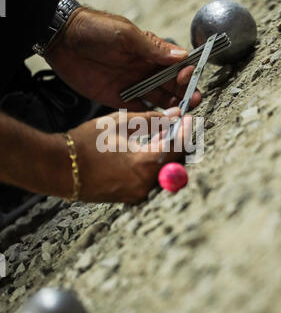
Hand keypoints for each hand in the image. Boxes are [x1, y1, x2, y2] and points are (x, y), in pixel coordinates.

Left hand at [45, 8, 200, 110]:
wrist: (61, 40)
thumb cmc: (95, 30)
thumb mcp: (125, 35)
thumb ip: (152, 48)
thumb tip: (182, 57)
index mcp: (149, 51)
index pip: (175, 64)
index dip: (186, 72)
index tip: (192, 78)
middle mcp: (144, 69)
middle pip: (171, 84)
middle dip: (184, 92)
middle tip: (194, 101)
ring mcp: (132, 84)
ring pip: (158, 98)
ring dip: (171, 105)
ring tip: (182, 114)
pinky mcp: (118, 98)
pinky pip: (139, 110)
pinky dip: (150, 116)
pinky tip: (161, 122)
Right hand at [68, 108, 191, 203]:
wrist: (60, 168)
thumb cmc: (86, 143)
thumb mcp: (120, 124)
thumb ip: (152, 120)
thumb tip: (173, 115)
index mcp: (145, 163)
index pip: (179, 148)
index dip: (187, 132)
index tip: (189, 119)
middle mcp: (146, 184)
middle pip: (175, 162)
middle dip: (177, 143)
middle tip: (173, 126)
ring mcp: (138, 194)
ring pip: (163, 171)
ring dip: (165, 154)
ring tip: (155, 136)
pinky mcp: (130, 197)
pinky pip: (150, 180)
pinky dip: (152, 165)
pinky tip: (143, 151)